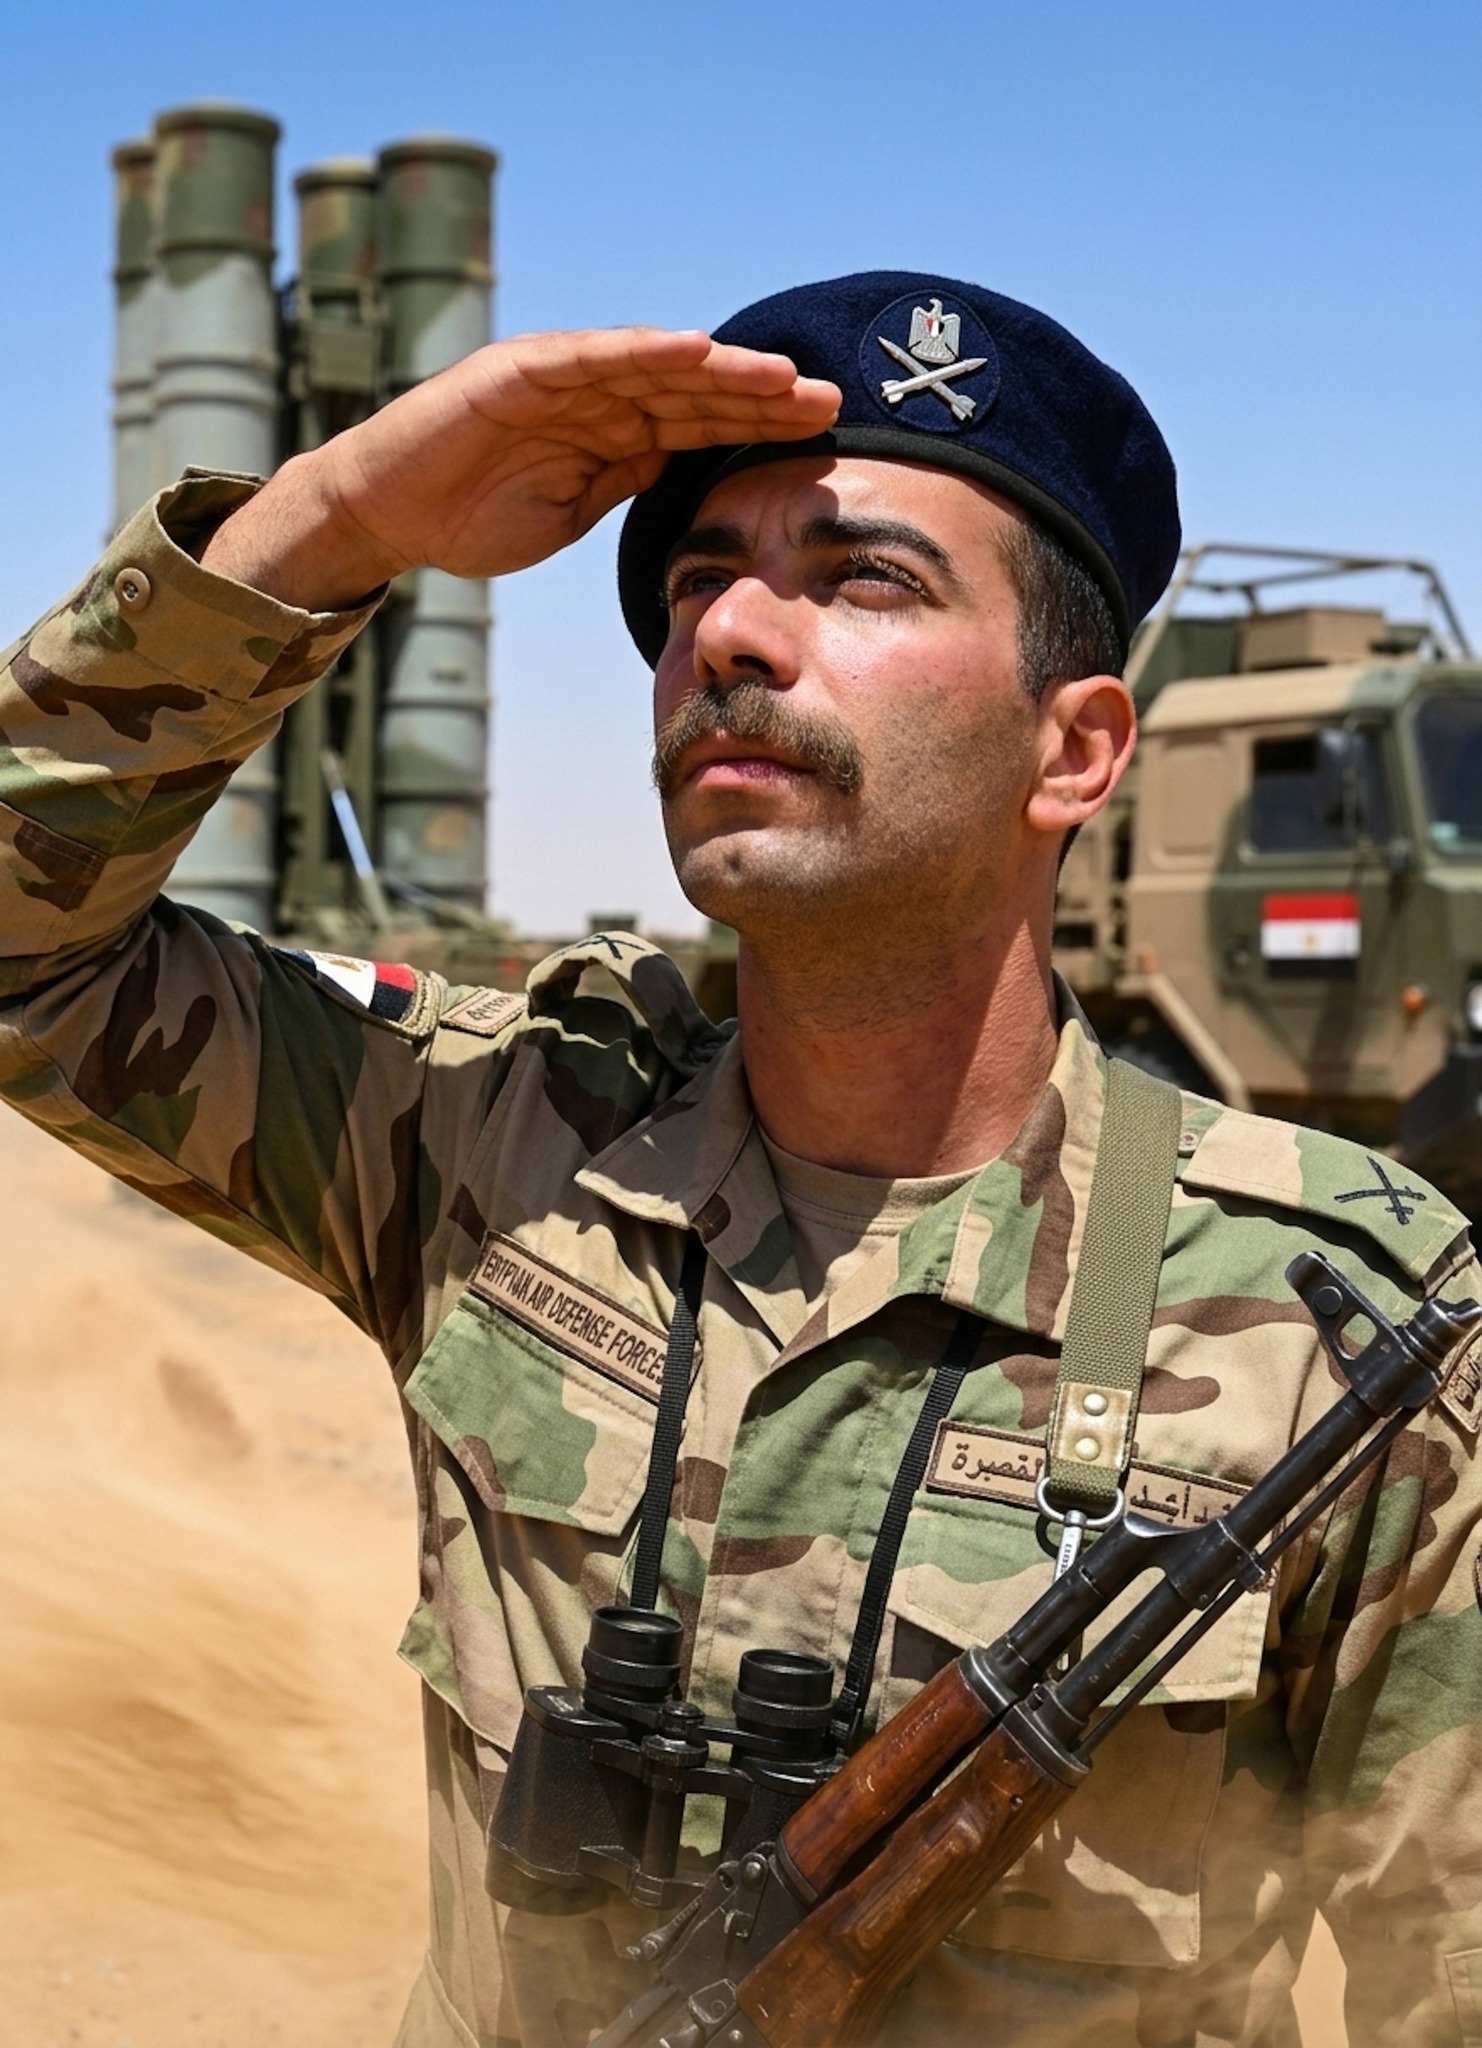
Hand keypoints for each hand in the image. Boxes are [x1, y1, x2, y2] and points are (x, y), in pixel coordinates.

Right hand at [200, 327, 840, 609]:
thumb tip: (689, 472)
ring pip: (656, 367)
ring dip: (721, 370)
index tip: (823, 437)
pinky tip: (695, 350)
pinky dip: (642, 350)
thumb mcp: (573, 513)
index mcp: (615, 433)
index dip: (760, 427)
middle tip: (831, 402)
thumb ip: (628, 484)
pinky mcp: (520, 369)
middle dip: (762, 397)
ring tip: (781, 376)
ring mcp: (561, 378)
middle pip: (695, 391)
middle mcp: (597, 395)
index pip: (701, 425)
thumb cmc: (473, 517)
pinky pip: (591, 356)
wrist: (390, 515)